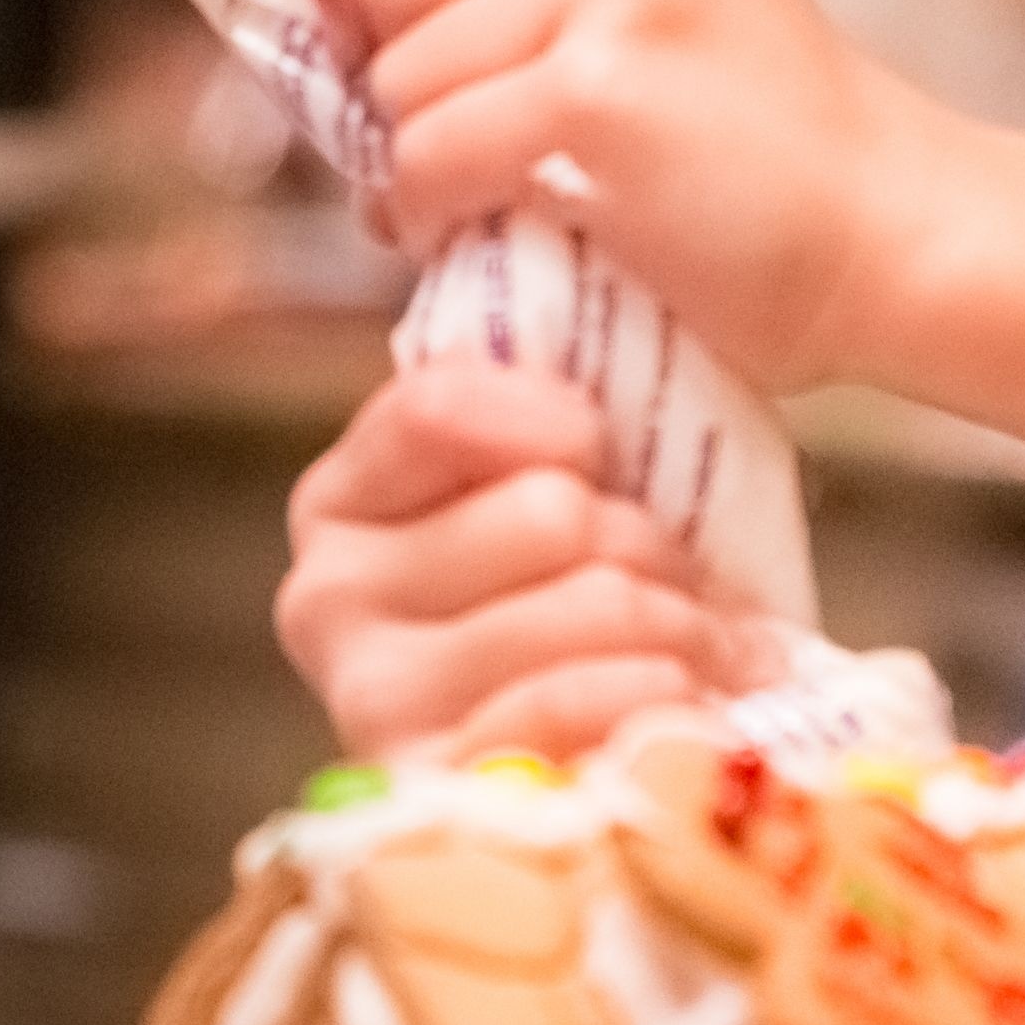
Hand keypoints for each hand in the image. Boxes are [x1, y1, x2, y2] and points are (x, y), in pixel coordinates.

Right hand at [276, 365, 777, 760]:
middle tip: (675, 576)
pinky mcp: (438, 789)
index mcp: (343, 500)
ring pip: (586, 606)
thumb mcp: (562, 475)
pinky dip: (664, 696)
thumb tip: (543, 235)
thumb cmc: (600, 594)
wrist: (636, 762)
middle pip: (544, 510)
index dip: (557, 418)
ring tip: (698, 642)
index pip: (440, 408)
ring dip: (678, 623)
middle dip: (644, 539)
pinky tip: (691, 700)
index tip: (602, 444)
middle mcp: (325, 599)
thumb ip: (534, 394)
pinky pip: (575, 708)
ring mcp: (371, 703)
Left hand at [302, 0, 955, 387]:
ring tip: (479, 197)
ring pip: (399, 74)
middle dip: (385, 77)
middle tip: (435, 145)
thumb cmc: (765, 154)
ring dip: (408, 159)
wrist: (896, 237)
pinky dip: (423, 211)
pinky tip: (471, 231)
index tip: (346, 22)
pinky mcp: (600, 86)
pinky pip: (427, 150)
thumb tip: (330, 13)